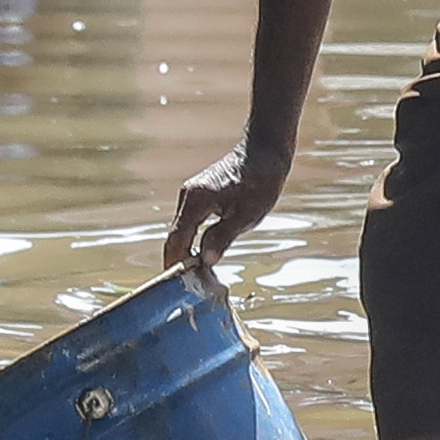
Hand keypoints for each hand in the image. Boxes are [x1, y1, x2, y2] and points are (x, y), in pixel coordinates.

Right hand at [166, 136, 295, 273]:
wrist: (264, 153)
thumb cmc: (260, 182)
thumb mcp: (246, 216)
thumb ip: (222, 238)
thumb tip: (205, 261)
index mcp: (196, 200)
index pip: (177, 239)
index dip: (174, 263)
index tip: (175, 283)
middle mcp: (188, 195)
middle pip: (176, 235)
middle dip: (179, 260)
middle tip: (186, 285)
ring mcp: (192, 193)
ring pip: (182, 228)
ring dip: (186, 249)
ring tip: (195, 274)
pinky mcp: (199, 194)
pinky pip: (189, 221)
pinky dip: (192, 238)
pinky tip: (201, 253)